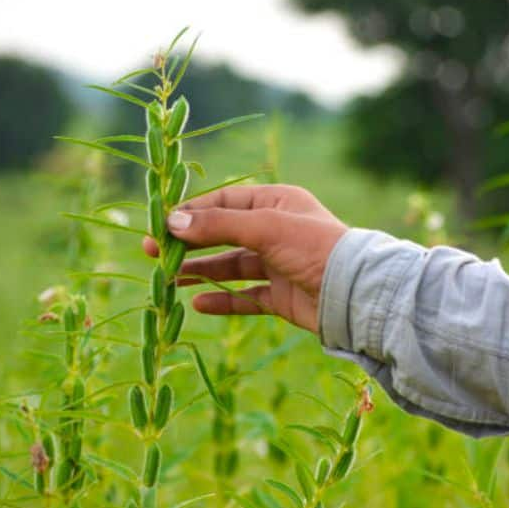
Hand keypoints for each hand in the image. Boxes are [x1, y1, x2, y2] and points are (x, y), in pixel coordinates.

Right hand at [143, 185, 347, 332]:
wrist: (355, 294)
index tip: (160, 224)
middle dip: (190, 243)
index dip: (192, 213)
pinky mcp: (282, 296)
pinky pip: (246, 297)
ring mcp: (279, 265)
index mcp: (277, 203)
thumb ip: (218, 225)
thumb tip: (172, 221)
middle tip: (153, 253)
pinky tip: (198, 304)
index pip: (225, 203)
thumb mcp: (265, 228)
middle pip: (223, 235)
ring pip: (231, 266)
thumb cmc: (315, 247)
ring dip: (202, 271)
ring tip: (170, 280)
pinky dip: (223, 300)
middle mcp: (277, 231)